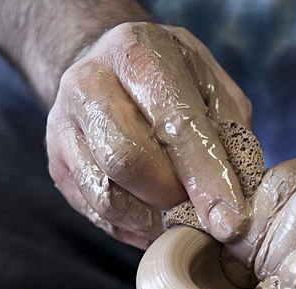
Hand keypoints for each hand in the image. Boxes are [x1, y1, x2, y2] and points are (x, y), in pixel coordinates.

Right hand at [46, 22, 251, 248]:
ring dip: (152, 221)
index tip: (230, 223)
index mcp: (135, 52)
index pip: (173, 124)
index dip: (206, 179)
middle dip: (172, 199)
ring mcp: (63, 126)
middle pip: (127, 160)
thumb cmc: (172, 84)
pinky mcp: (58, 166)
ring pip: (107, 196)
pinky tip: (157, 224)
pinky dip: (136, 229)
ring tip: (180, 220)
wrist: (107, 72)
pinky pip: (98, 215)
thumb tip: (237, 201)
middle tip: (199, 212)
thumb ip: (230, 134)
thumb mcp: (211, 88)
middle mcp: (87, 82)